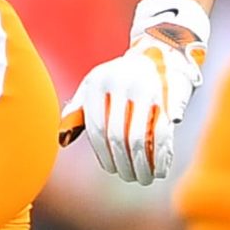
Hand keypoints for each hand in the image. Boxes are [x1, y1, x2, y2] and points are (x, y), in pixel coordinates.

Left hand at [59, 0, 207, 184]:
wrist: (157, 51)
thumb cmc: (118, 77)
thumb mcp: (94, 85)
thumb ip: (78, 109)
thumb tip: (63, 140)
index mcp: (99, 82)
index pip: (97, 127)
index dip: (103, 153)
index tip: (111, 168)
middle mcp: (121, 84)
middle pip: (118, 135)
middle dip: (123, 162)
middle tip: (129, 177)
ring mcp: (145, 89)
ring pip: (139, 136)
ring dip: (142, 164)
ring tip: (143, 178)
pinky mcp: (167, 96)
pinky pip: (163, 132)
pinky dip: (161, 154)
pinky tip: (160, 169)